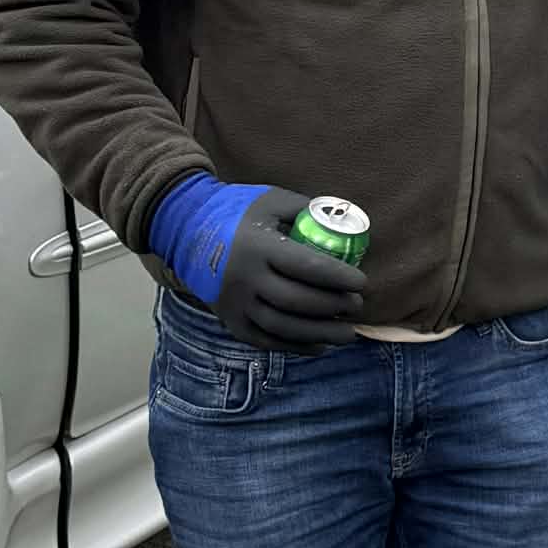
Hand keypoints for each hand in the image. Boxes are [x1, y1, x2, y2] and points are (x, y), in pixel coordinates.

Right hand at [148, 177, 369, 349]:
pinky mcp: (230, 321)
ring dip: (320, 333)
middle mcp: (245, 278)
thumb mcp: (271, 200)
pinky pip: (266, 340)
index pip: (306, 266)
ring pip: (283, 326)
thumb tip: (344, 223)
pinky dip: (295, 347)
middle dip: (333, 307)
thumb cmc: (236, 211)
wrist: (185, 229)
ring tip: (348, 333)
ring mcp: (236, 303)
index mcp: (259, 246)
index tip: (362, 282)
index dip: (338, 277)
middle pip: (297, 301)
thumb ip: (307, 210)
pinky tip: (320, 346)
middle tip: (356, 305)